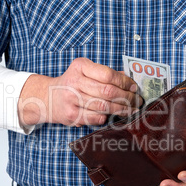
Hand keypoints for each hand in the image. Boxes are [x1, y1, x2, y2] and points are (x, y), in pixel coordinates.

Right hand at [18, 58, 142, 125]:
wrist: (48, 97)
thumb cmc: (72, 83)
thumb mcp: (85, 71)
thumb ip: (105, 74)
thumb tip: (129, 80)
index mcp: (80, 67)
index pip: (108, 75)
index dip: (125, 82)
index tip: (134, 87)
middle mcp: (75, 82)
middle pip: (108, 92)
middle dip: (127, 98)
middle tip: (137, 101)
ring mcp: (72, 100)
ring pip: (104, 107)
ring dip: (122, 109)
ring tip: (131, 109)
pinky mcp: (72, 115)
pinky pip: (96, 118)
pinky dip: (108, 117)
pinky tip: (113, 115)